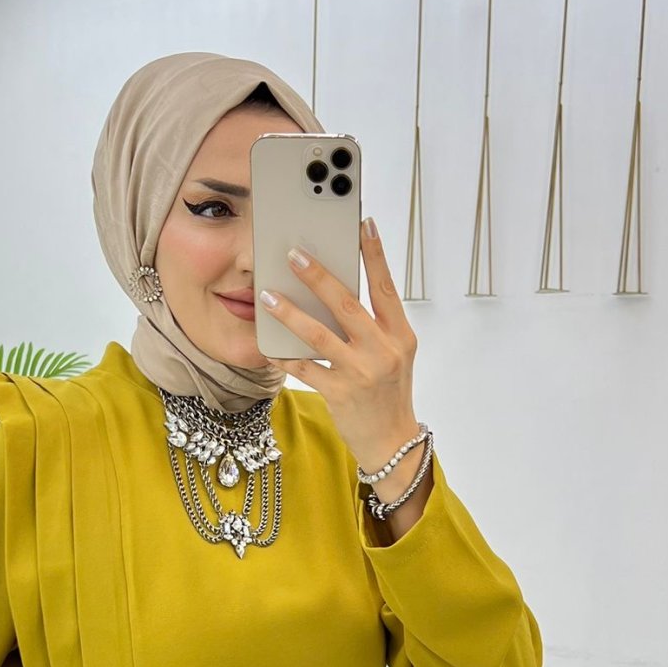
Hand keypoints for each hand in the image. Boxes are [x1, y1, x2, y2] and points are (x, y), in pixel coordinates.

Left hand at [259, 218, 420, 472]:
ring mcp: (361, 372)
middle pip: (346, 304)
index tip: (363, 224)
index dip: (375, 254)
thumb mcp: (393, 355)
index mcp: (400, 335)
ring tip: (267, 296)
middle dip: (318, 276)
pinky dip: (284, 356)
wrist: (392, 443)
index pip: (385, 287)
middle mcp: (383, 350)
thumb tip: (336, 292)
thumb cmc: (389, 393)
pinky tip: (268, 346)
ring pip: (319, 334)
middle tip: (293, 254)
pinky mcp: (340, 393)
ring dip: (290, 313)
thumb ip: (373, 326)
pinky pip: (305, 368)